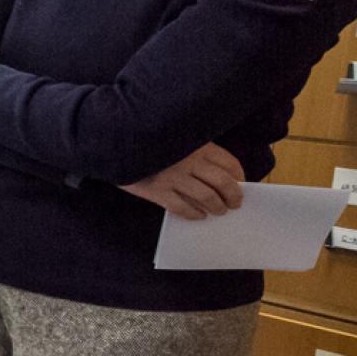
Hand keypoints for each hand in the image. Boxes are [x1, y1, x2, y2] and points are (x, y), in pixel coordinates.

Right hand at [121, 143, 247, 219]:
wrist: (116, 145)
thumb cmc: (151, 144)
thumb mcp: (178, 139)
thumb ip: (197, 152)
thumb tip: (223, 177)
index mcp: (197, 145)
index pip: (229, 163)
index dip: (239, 177)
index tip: (240, 184)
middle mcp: (188, 160)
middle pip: (223, 183)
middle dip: (234, 197)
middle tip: (235, 204)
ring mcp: (173, 177)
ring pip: (207, 197)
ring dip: (217, 208)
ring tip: (219, 211)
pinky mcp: (157, 191)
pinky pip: (182, 208)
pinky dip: (195, 214)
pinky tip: (199, 216)